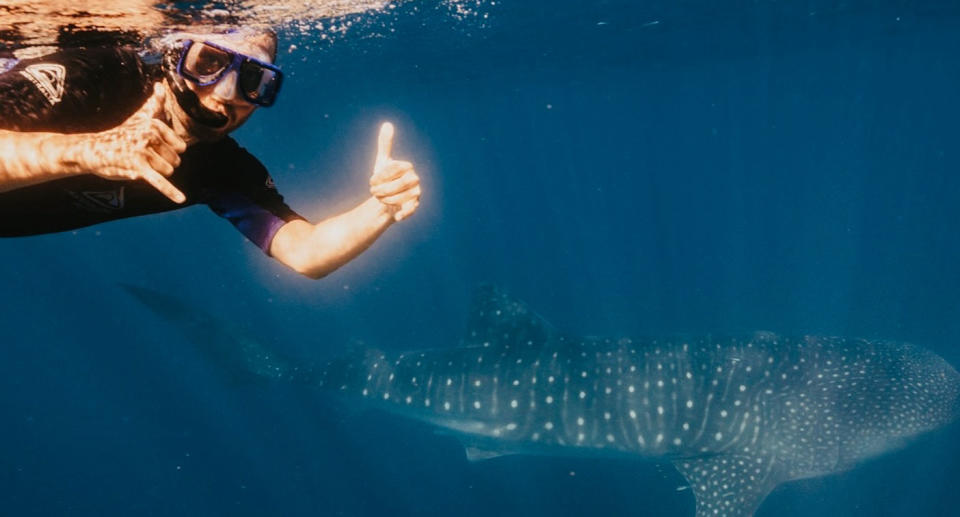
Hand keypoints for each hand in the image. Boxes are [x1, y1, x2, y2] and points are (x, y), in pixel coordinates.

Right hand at [77, 82, 187, 202]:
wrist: (92, 149)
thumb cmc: (120, 135)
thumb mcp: (139, 117)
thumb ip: (154, 104)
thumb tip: (160, 85)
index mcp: (155, 124)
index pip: (181, 147)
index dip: (169, 152)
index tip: (152, 147)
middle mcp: (150, 135)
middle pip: (175, 161)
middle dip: (162, 163)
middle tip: (142, 157)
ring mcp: (143, 151)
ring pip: (167, 171)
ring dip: (156, 173)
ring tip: (138, 164)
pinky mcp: (137, 168)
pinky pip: (159, 181)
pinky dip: (170, 191)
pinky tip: (181, 199)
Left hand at [369, 122, 419, 221]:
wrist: (387, 199)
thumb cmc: (385, 179)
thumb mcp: (383, 162)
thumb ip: (385, 144)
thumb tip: (387, 124)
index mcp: (407, 166)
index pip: (393, 169)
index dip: (380, 176)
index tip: (371, 181)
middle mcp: (415, 179)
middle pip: (399, 184)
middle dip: (383, 189)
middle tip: (374, 192)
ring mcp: (416, 192)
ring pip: (401, 197)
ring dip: (387, 200)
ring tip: (380, 199)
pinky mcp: (414, 205)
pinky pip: (410, 209)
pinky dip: (402, 213)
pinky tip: (395, 215)